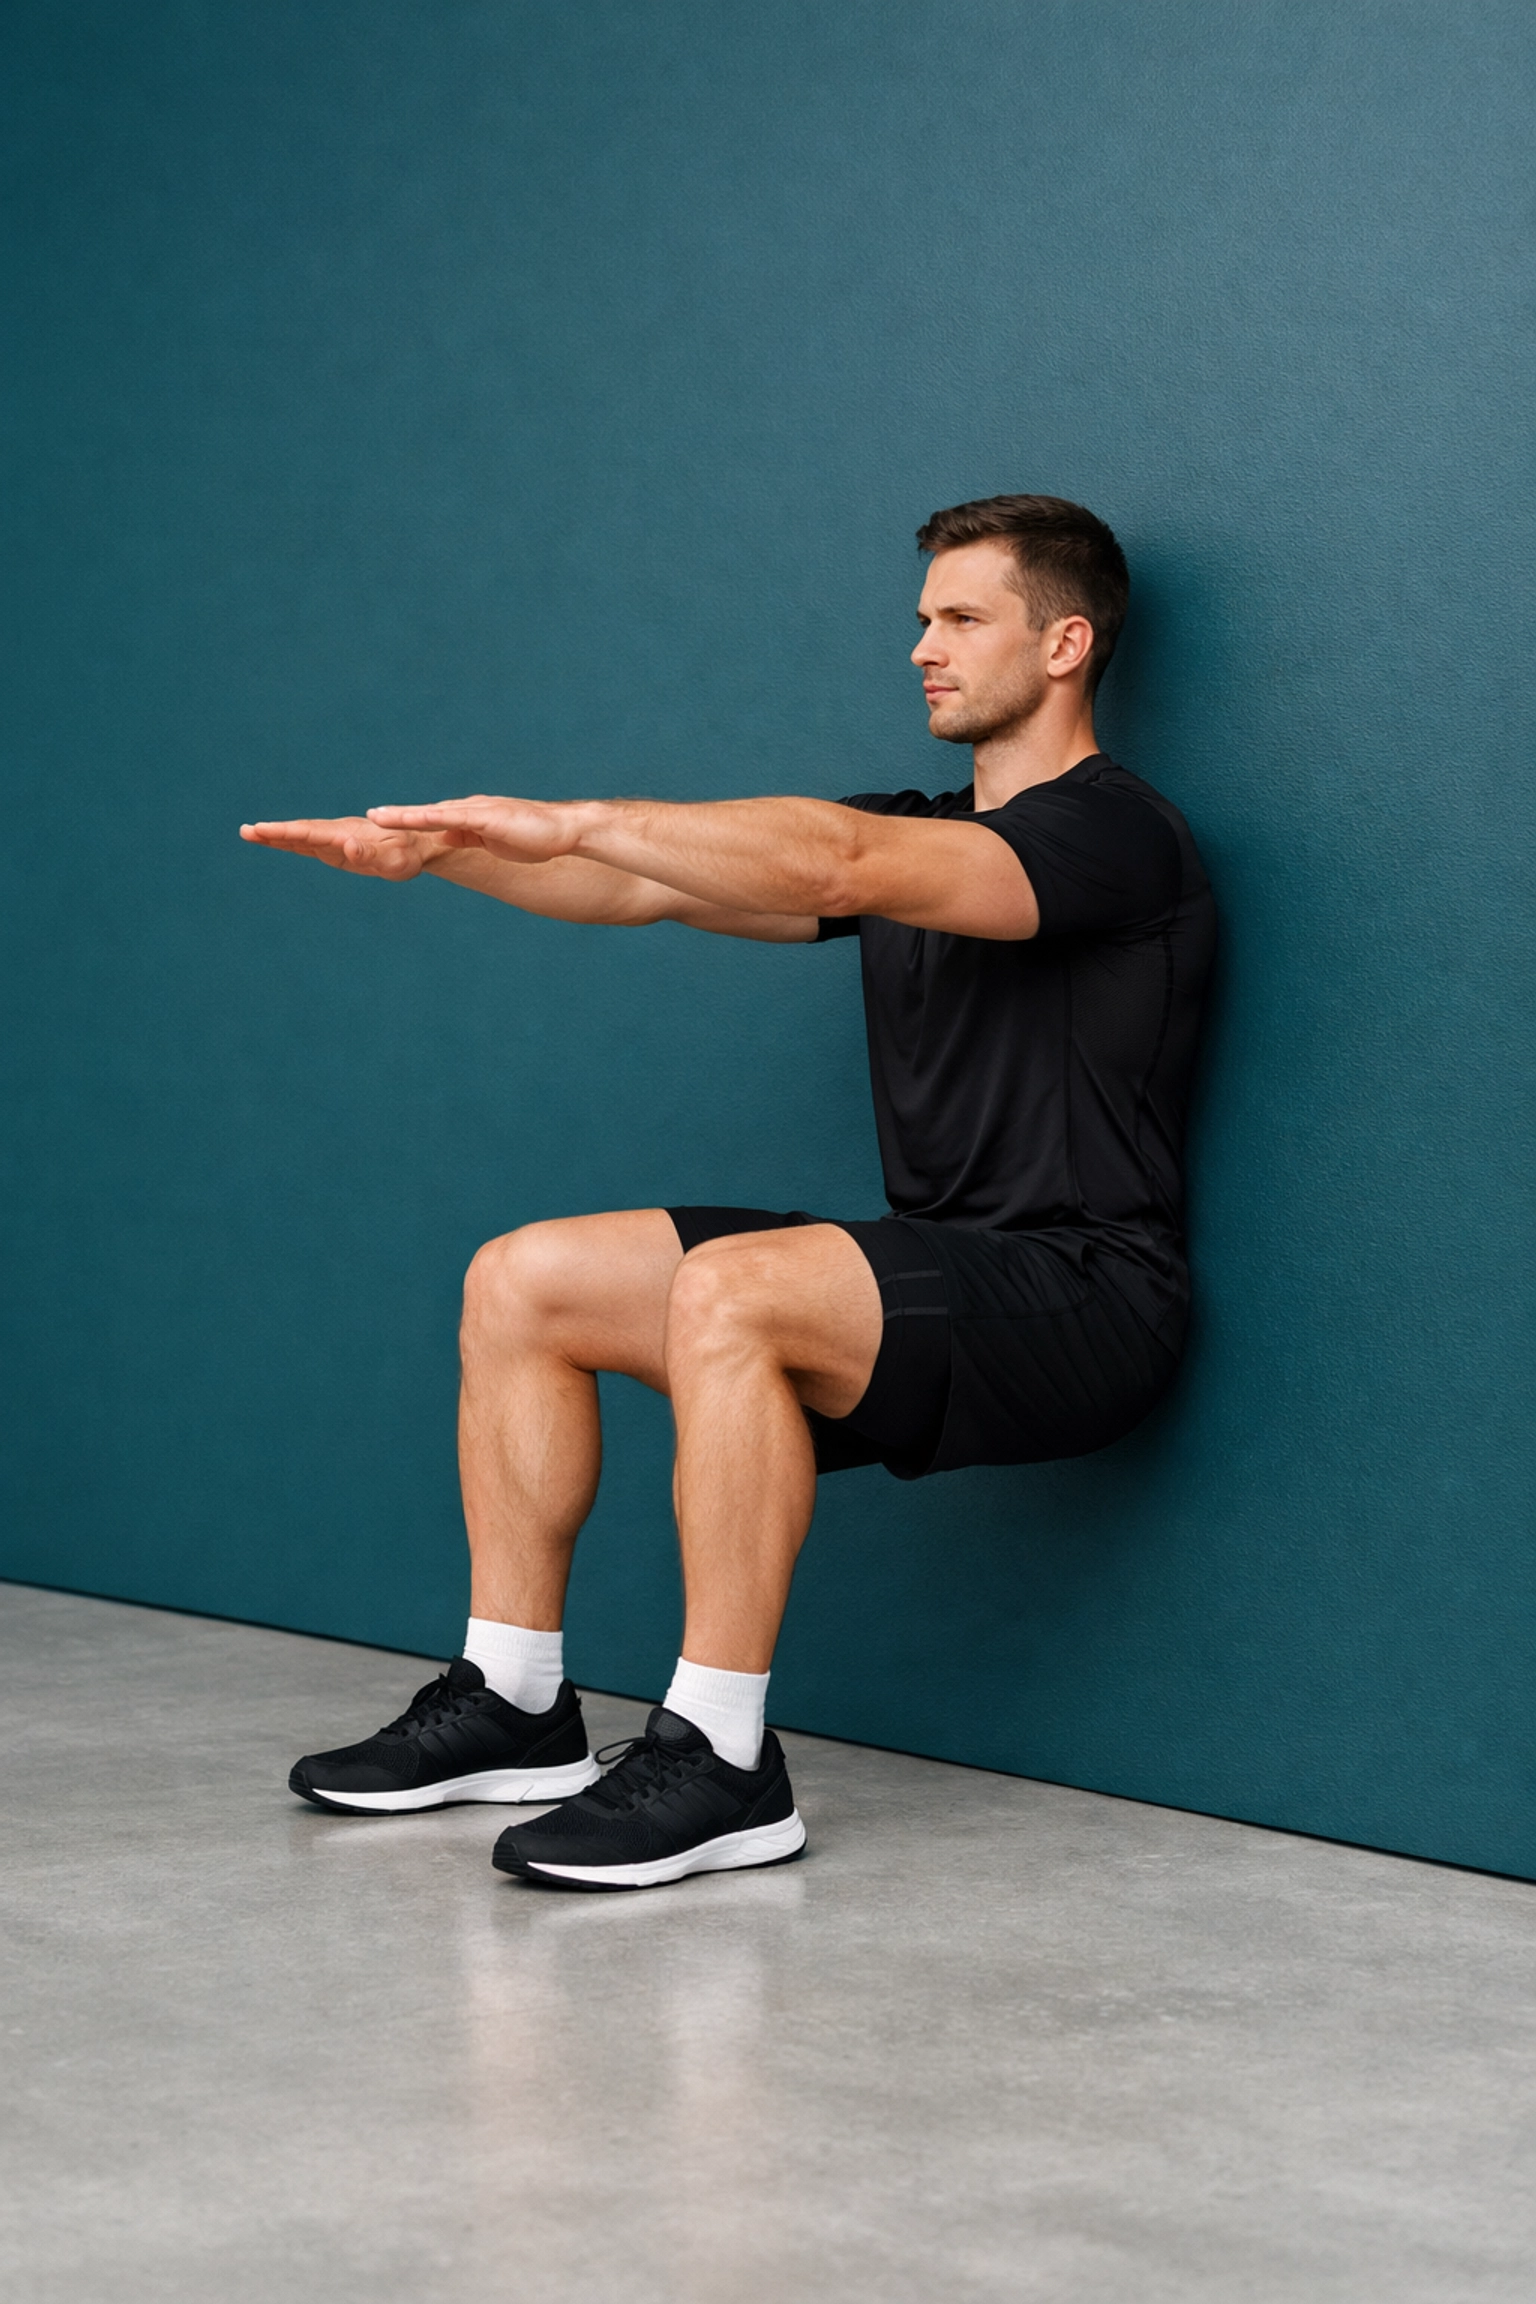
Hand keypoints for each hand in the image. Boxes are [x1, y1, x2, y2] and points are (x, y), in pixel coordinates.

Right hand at [238, 816, 439, 879]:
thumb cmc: (407, 854)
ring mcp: (334, 839)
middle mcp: (337, 833)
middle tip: (245, 831)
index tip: (263, 829)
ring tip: (248, 833)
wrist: (417, 845)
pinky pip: (307, 844)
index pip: (311, 833)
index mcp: (347, 834)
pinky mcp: (335, 848)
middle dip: (272, 832)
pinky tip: (271, 841)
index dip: (286, 832)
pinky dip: (288, 842)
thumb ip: (371, 853)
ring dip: (275, 836)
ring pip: (300, 836)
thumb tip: (349, 847)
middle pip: (299, 831)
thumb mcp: (393, 859)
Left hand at [365, 795, 581, 864]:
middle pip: (427, 812)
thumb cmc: (536, 838)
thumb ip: (469, 837)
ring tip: (377, 816)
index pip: (435, 819)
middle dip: (398, 816)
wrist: (565, 831)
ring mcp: (478, 811)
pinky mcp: (487, 818)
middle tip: (370, 816)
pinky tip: (413, 818)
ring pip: (434, 812)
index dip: (408, 821)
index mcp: (472, 817)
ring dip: (405, 815)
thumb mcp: (493, 842)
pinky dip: (431, 817)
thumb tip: (444, 836)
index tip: (384, 823)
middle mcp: (471, 809)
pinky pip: (454, 818)